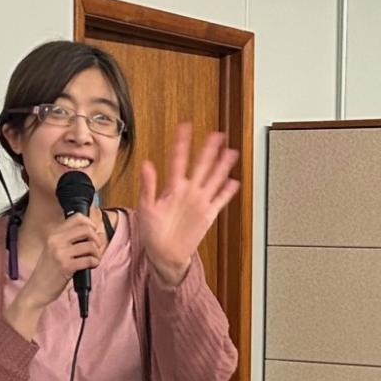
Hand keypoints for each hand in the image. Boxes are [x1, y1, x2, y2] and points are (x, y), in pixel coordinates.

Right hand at [19, 214, 105, 308]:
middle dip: (97, 239)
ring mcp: (60, 252)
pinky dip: (95, 263)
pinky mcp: (66, 266)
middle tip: (96, 248)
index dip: (90, 223)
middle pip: (86, 229)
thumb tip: (99, 233)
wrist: (36, 288)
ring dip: (97, 253)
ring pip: (90, 245)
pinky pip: (89, 260)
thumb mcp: (56, 250)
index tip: (94, 232)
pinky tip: (91, 266)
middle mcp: (56, 240)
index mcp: (53, 233)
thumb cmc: (49, 271)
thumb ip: (74, 240)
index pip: (77, 218)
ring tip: (94, 259)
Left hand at [136, 122, 240, 284]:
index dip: (182, 143)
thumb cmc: (151, 232)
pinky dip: (227, 192)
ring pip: (214, 179)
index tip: (186, 127)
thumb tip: (146, 164)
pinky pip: (219, 201)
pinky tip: (234, 182)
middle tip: (217, 135)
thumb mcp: (146, 207)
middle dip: (209, 150)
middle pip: (201, 165)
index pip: (178, 160)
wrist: (164, 254)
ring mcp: (199, 202)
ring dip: (222, 166)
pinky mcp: (207, 215)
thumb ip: (148, 185)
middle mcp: (188, 192)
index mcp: (172, 188)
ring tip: (230, 152)